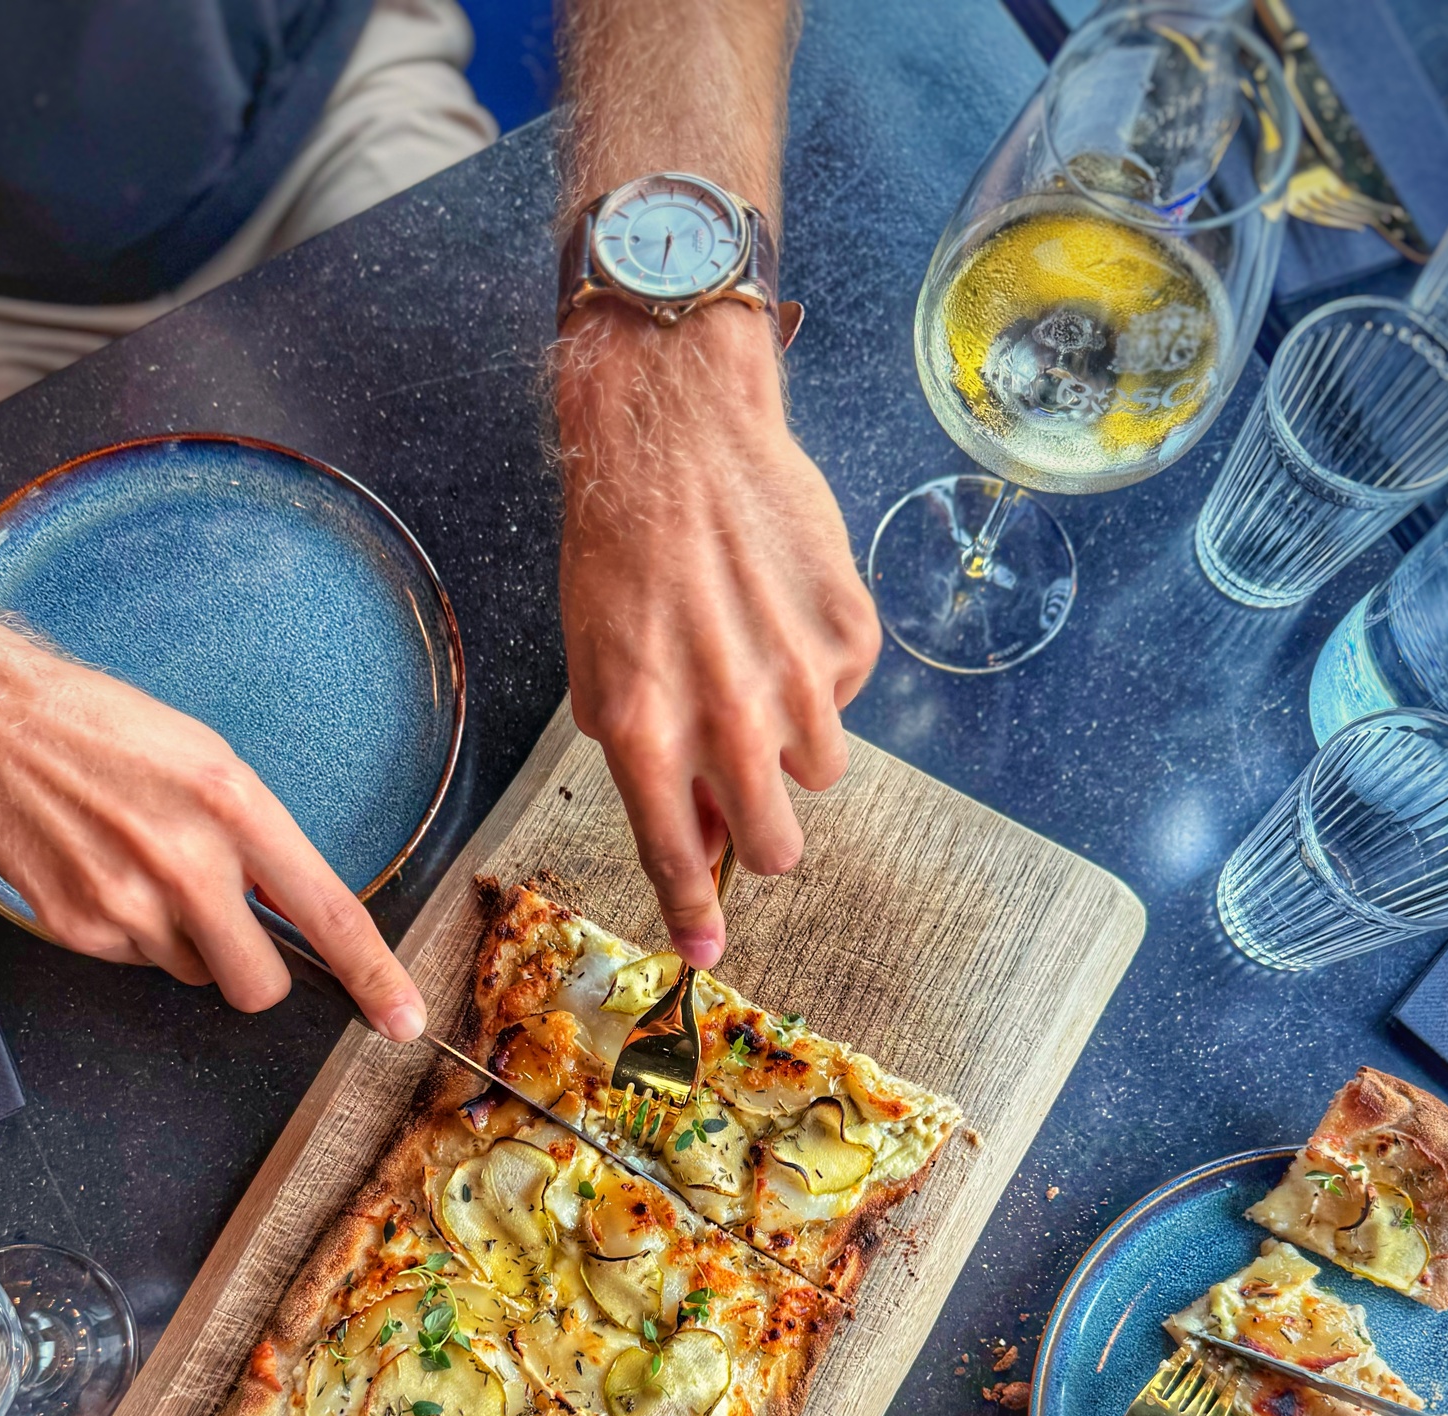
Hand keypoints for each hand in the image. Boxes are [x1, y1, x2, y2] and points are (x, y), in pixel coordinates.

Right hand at [0, 581, 427, 1038]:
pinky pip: (136, 961)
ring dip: (184, 939)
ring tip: (143, 867)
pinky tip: (105, 873)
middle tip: (231, 927)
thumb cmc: (101, 729)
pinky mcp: (78, 927)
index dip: (373, 974)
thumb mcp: (207, 759)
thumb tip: (293, 906)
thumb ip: (258, 838)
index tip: (402, 1016)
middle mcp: (186, 860)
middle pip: (257, 985)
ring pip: (192, 973)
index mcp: (233, 804)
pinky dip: (131, 931)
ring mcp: (127, 901)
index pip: (328, 911)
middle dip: (254, 971)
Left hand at [555, 303, 881, 963]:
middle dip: (764, 835)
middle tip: (749, 788)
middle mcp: (726, 716)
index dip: (693, 911)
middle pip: (777, 842)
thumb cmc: (621, 552)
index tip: (707, 949)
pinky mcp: (847, 634)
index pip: (677, 852)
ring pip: (821, 772)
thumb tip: (701, 832)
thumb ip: (648, 760)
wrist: (678, 434)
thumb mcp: (600, 666)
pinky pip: (847, 693)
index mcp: (646, 729)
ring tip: (756, 666)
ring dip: (792, 741)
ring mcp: (797, 677)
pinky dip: (818, 669)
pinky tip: (778, 611)